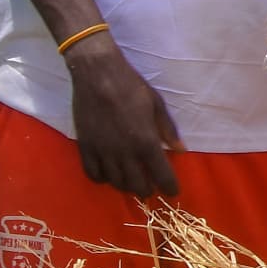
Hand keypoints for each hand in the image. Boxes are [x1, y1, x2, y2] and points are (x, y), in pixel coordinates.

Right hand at [65, 39, 183, 198]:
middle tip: (152, 188)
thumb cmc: (132, 87)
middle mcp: (124, 152)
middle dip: (147, 190)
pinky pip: (92, 173)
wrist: (97, 75)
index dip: (169, 187)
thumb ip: (168, 130)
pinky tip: (109, 175)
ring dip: (126, 186)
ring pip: (115, 182)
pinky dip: (102, 179)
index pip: (161, 174)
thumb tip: (181, 150)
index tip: (173, 192)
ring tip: (133, 183)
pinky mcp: (85, 146)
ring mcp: (102, 151)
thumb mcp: (157, 105)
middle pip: (136, 184)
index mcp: (146, 141)